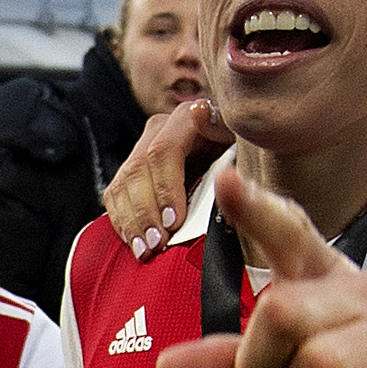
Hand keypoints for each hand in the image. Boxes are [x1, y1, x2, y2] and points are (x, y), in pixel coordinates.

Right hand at [104, 100, 232, 258]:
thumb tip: (226, 180)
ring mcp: (144, 146)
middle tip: (156, 243)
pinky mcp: (134, 169)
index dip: (165, 188)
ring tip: (145, 249)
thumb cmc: (245, 161)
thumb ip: (238, 168)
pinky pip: (117, 194)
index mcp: (190, 118)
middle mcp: (161, 127)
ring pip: (123, 183)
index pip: (164, 151)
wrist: (237, 157)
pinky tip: (135, 242)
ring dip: (132, 220)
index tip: (173, 222)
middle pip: (138, 168)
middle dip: (145, 211)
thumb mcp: (249, 158)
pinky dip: (124, 221)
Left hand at [152, 163, 366, 367]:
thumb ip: (233, 362)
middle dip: (259, 365)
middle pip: (284, 312)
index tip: (226, 180)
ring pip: (320, 364)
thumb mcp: (297, 361)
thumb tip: (163, 366)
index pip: (292, 233)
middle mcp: (365, 298)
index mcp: (331, 279)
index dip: (258, 211)